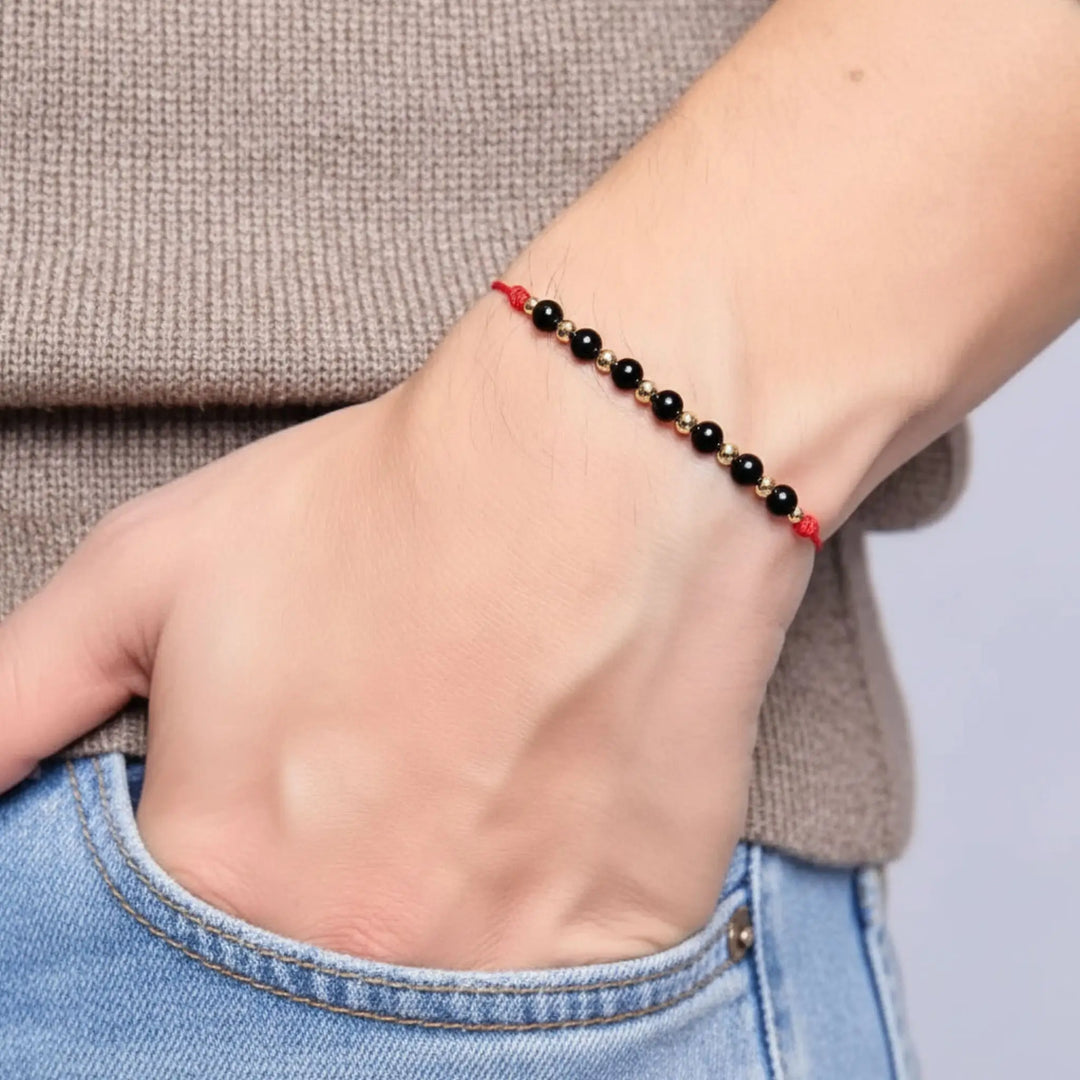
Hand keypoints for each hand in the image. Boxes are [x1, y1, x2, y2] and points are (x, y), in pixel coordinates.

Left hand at [0, 292, 812, 969]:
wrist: (605, 462)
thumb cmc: (389, 501)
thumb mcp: (156, 570)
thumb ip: (16, 699)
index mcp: (223, 872)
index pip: (170, 960)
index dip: (239, 854)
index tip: (293, 802)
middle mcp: (358, 949)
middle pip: (313, 982)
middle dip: (339, 879)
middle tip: (396, 776)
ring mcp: (507, 971)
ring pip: (442, 989)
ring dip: (443, 896)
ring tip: (474, 775)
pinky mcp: (629, 946)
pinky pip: (563, 987)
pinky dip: (544, 915)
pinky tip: (550, 806)